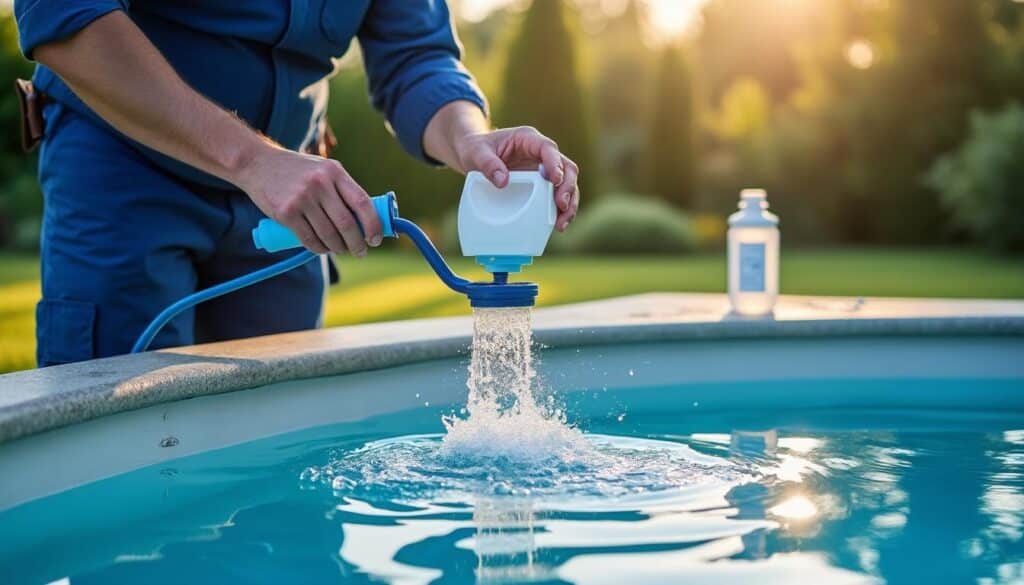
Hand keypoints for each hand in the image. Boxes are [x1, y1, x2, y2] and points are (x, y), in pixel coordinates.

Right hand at [233, 145, 382, 255]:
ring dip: (338, 248)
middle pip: (347, 223)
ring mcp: (302, 198)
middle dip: (357, 243)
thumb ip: (342, 189)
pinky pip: (309, 239)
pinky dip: (319, 249)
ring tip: (341, 250)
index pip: (362, 202)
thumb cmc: (297, 170)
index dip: (373, 224)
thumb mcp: (323, 169)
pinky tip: (323, 249)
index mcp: (334, 171)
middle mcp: (320, 183)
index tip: (376, 239)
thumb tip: (366, 220)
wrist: (257, 163)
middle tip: (361, 251)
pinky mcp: (286, 212)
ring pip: (329, 234)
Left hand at [454, 126, 579, 230]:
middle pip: (566, 168)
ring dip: (568, 204)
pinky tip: (556, 224)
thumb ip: (487, 164)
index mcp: (528, 139)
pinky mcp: (541, 185)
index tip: (554, 180)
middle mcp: (541, 154)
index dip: (555, 164)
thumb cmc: (476, 149)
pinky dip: (559, 211)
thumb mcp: (476, 153)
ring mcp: (543, 170)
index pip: (548, 149)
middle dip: (567, 187)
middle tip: (561, 205)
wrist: (473, 155)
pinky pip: (556, 196)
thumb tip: (503, 182)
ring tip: (560, 224)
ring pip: (566, 184)